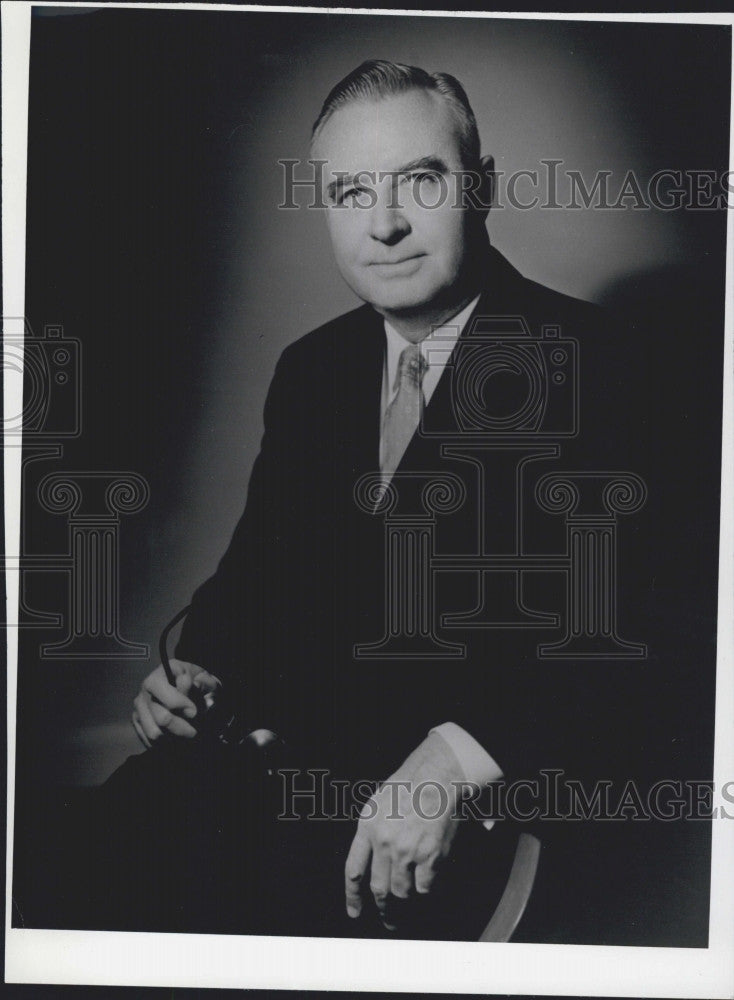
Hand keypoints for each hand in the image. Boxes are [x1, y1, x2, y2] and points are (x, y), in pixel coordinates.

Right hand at [131, 658, 220, 747]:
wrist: (187, 685)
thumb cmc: (196, 680)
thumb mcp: (204, 676)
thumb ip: (201, 680)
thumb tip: (186, 684)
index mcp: (161, 673)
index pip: (163, 691)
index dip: (180, 704)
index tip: (194, 712)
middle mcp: (146, 688)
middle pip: (161, 717)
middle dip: (181, 727)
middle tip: (193, 731)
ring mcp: (140, 705)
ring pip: (154, 732)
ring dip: (173, 738)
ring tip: (185, 735)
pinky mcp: (137, 719)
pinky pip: (148, 739)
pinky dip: (163, 744)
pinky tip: (175, 738)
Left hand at [344, 732, 464, 929]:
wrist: (436, 777)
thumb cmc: (407, 786)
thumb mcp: (377, 804)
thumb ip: (371, 833)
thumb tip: (369, 861)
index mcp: (367, 828)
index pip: (354, 871)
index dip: (352, 896)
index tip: (354, 912)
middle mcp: (384, 842)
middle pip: (378, 888)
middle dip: (383, 909)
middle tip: (388, 919)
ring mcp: (407, 851)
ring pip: (401, 892)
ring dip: (403, 902)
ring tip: (406, 910)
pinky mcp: (430, 856)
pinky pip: (424, 886)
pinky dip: (424, 889)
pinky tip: (425, 887)